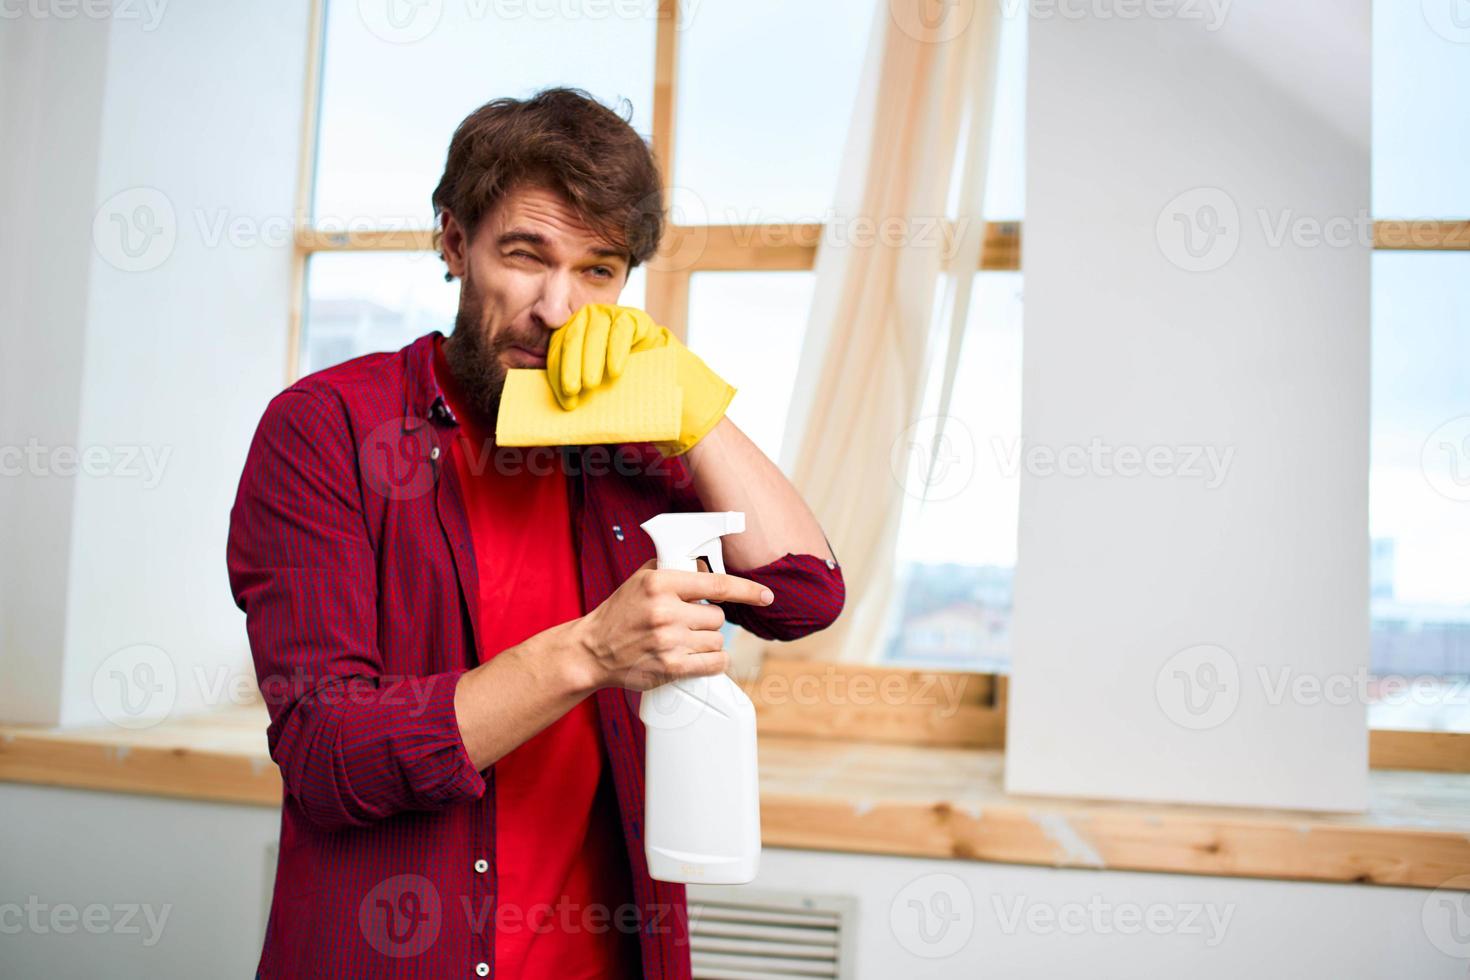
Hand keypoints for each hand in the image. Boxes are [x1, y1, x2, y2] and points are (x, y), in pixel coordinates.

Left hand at [546, 303, 735, 456]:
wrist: (668, 390)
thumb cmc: (625, 393)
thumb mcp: (594, 392)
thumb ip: (574, 389)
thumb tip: (542, 410)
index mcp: (574, 336)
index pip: (558, 348)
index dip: (558, 372)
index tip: (565, 398)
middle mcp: (590, 320)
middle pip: (573, 334)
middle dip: (570, 364)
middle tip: (573, 390)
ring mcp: (613, 316)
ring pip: (595, 328)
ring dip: (591, 358)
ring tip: (592, 384)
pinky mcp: (636, 318)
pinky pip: (622, 328)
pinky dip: (616, 349)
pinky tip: (615, 371)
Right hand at [569, 559, 773, 691]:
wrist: (592, 650)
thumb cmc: (620, 612)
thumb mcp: (641, 579)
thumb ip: (674, 569)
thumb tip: (708, 564)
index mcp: (661, 583)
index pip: (718, 585)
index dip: (748, 590)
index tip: (766, 595)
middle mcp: (666, 612)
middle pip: (718, 617)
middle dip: (708, 620)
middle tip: (687, 622)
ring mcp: (669, 642)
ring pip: (717, 640)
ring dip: (707, 641)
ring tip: (683, 640)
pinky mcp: (671, 668)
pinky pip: (713, 663)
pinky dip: (712, 661)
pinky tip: (698, 657)